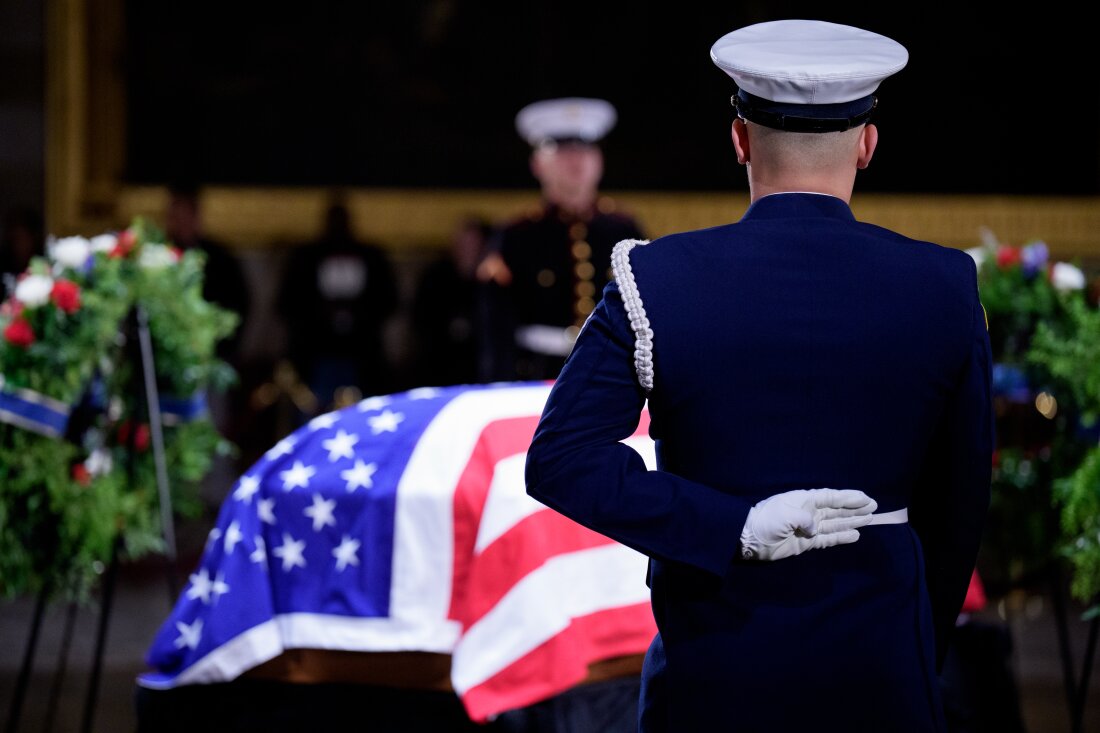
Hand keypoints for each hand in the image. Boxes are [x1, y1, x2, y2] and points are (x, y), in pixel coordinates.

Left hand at [739, 488, 877, 560]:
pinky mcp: (807, 542)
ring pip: (835, 523)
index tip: (866, 498)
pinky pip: (828, 538)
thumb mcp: (785, 514)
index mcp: (804, 500)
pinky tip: (855, 535)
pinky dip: (841, 537)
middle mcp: (809, 512)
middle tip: (874, 508)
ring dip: (851, 522)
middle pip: (837, 509)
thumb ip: (805, 519)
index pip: (831, 497)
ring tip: (869, 520)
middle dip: (854, 509)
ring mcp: (809, 527)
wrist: (749, 538)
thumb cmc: (767, 521)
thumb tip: (815, 529)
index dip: (849, 497)